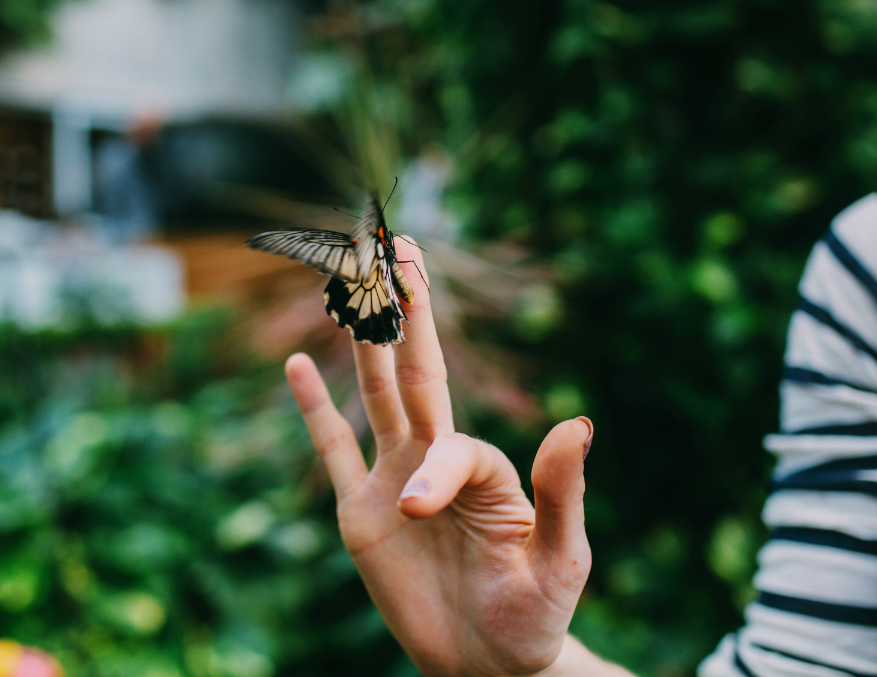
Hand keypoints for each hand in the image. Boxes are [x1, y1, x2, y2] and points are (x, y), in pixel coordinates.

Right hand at [285, 238, 595, 676]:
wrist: (488, 663)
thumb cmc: (535, 610)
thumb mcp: (562, 556)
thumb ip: (562, 490)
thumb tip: (580, 420)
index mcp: (482, 467)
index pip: (450, 443)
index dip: (435, 469)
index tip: (422, 511)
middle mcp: (434, 459)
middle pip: (414, 373)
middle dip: (405, 311)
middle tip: (395, 241)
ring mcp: (393, 479)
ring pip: (373, 397)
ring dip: (362, 342)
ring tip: (349, 280)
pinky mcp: (362, 512)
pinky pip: (334, 451)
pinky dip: (314, 412)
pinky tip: (297, 366)